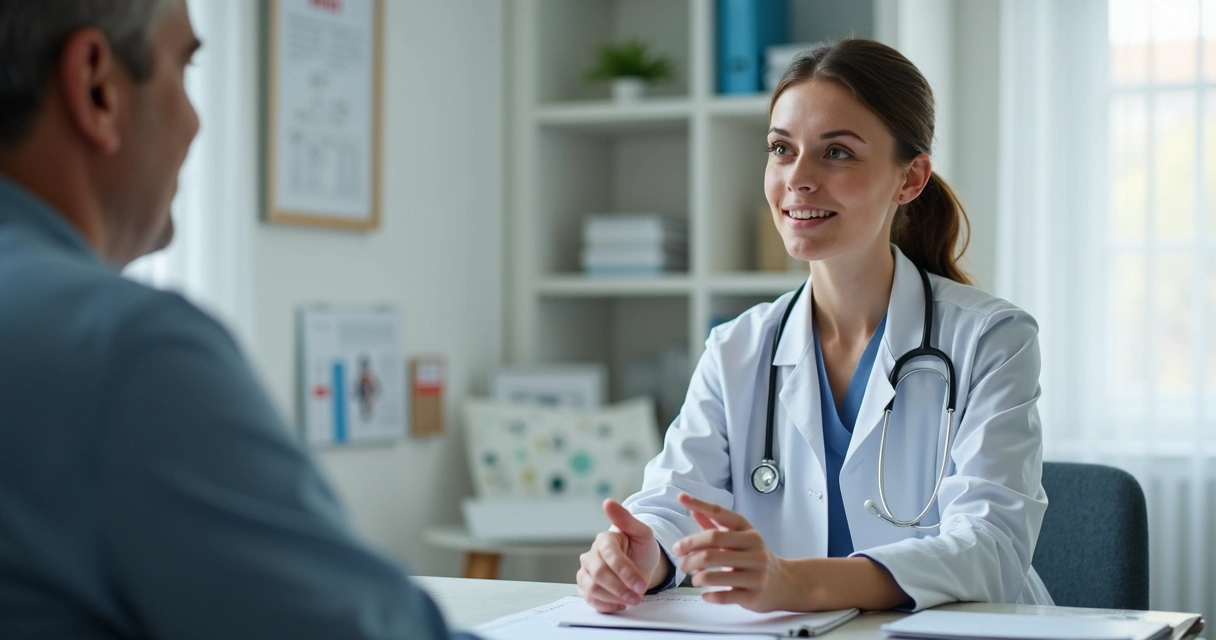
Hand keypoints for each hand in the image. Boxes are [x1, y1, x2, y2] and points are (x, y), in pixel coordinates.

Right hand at [577, 499, 661, 612]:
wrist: (640, 565)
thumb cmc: (641, 548)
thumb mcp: (642, 533)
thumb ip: (626, 519)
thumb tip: (607, 502)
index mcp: (603, 539)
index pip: (609, 555)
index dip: (625, 571)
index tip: (642, 584)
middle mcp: (590, 555)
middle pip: (599, 574)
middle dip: (621, 588)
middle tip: (638, 597)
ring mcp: (586, 572)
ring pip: (592, 588)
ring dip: (614, 598)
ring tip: (632, 600)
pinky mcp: (585, 588)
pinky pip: (590, 600)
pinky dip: (607, 605)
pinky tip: (621, 603)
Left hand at [672, 492, 795, 612]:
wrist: (785, 583)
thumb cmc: (754, 558)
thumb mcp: (740, 539)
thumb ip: (716, 526)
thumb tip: (693, 509)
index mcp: (749, 532)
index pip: (721, 514)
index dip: (700, 504)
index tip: (682, 498)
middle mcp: (754, 549)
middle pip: (712, 544)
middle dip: (689, 552)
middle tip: (679, 559)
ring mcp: (756, 573)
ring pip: (713, 574)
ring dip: (697, 577)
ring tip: (693, 578)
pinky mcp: (753, 595)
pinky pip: (723, 596)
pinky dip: (709, 596)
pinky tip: (705, 594)